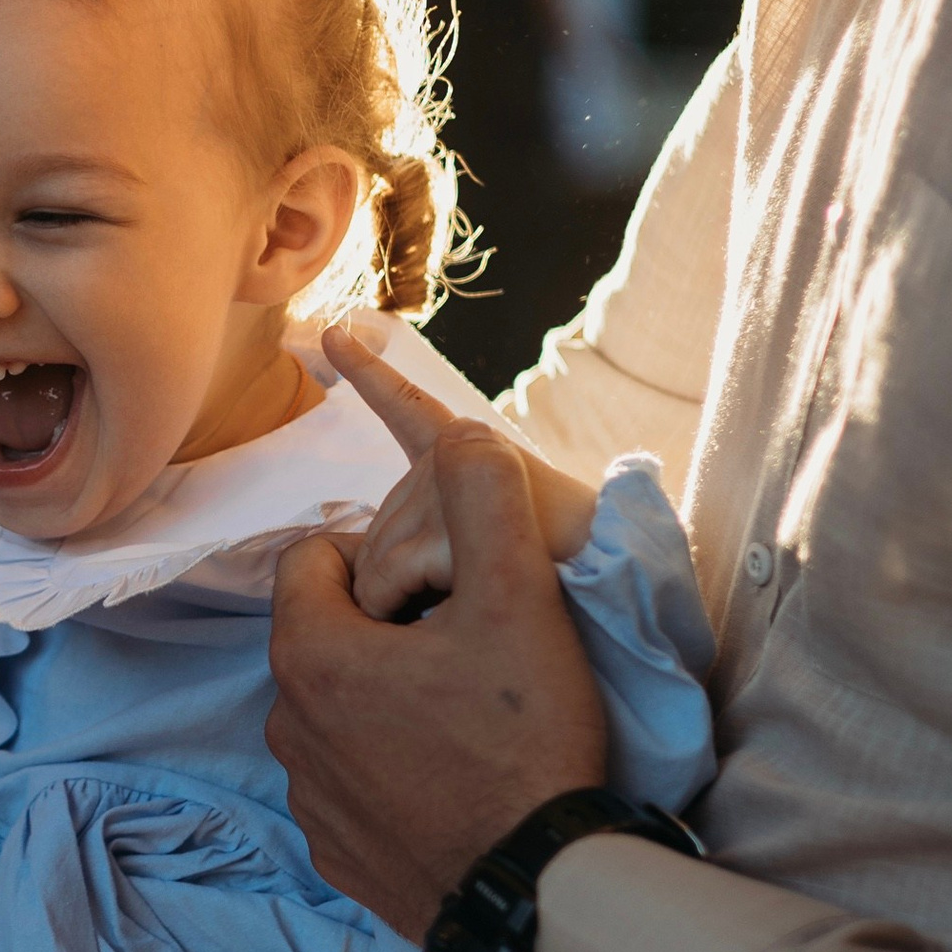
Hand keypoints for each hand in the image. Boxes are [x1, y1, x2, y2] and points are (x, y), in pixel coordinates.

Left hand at [269, 367, 606, 939]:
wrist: (534, 893)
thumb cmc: (522, 742)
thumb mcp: (518, 603)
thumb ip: (487, 503)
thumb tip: (464, 437)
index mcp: (311, 655)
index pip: (314, 559)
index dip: (380, 559)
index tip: (443, 591)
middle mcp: (286, 727)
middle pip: (325, 637)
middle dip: (384, 630)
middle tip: (465, 651)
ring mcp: (307, 798)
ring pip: (337, 711)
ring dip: (385, 702)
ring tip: (466, 718)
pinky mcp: (334, 852)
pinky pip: (351, 783)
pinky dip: (390, 771)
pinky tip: (453, 781)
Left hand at [326, 322, 597, 616]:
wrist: (620, 600)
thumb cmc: (563, 587)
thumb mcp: (501, 547)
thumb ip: (441, 537)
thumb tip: (365, 571)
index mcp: (470, 454)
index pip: (409, 407)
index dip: (370, 373)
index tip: (331, 332)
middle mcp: (459, 453)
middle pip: (372, 536)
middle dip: (395, 589)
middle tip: (463, 608)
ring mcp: (456, 480)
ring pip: (374, 564)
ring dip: (404, 610)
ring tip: (468, 616)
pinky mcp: (454, 522)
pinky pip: (387, 581)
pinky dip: (404, 613)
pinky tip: (444, 618)